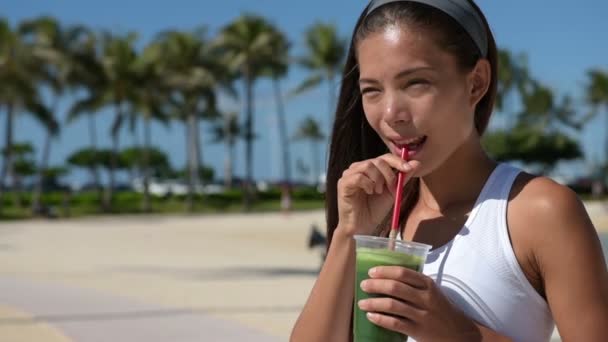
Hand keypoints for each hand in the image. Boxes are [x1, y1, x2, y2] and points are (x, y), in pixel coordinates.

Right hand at [336, 153, 418, 235]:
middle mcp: (358, 168)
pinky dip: (368, 184)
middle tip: (390, 189)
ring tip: (378, 192)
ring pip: (368, 166)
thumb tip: (416, 162)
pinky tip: (369, 192)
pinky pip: (358, 177)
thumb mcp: (393, 192)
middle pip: (377, 160)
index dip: (398, 161)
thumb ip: (402, 177)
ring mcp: (349, 175)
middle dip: (388, 174)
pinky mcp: (343, 184)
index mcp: (369, 169)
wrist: (362, 227)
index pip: (385, 157)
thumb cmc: (375, 210)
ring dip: (378, 180)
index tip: (408, 168)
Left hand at [357, 266, 479, 341]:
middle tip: (363, 285)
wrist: (458, 333)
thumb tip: (385, 275)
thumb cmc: (440, 308)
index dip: (385, 271)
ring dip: (373, 303)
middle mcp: (425, 298)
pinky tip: (370, 316)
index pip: (403, 273)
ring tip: (362, 303)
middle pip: (395, 288)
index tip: (371, 271)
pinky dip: (380, 319)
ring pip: (392, 305)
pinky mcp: (418, 330)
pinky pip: (395, 323)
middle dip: (376, 285)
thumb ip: (414, 283)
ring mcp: (422, 315)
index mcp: (428, 284)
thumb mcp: (432, 291)